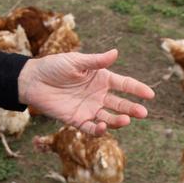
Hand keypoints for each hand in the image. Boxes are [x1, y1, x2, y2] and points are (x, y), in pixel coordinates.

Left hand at [17, 49, 153, 135]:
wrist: (33, 80)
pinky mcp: (77, 119)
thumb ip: (95, 61)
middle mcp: (98, 94)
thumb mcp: (76, 61)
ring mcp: (89, 108)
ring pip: (109, 117)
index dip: (137, 89)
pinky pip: (91, 127)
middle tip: (143, 112)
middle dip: (133, 108)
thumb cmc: (54, 66)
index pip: (124, 84)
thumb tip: (116, 52)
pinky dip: (98, 130)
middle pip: (120, 103)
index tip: (150, 95)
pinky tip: (102, 126)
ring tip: (126, 119)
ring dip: (119, 120)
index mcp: (101, 78)